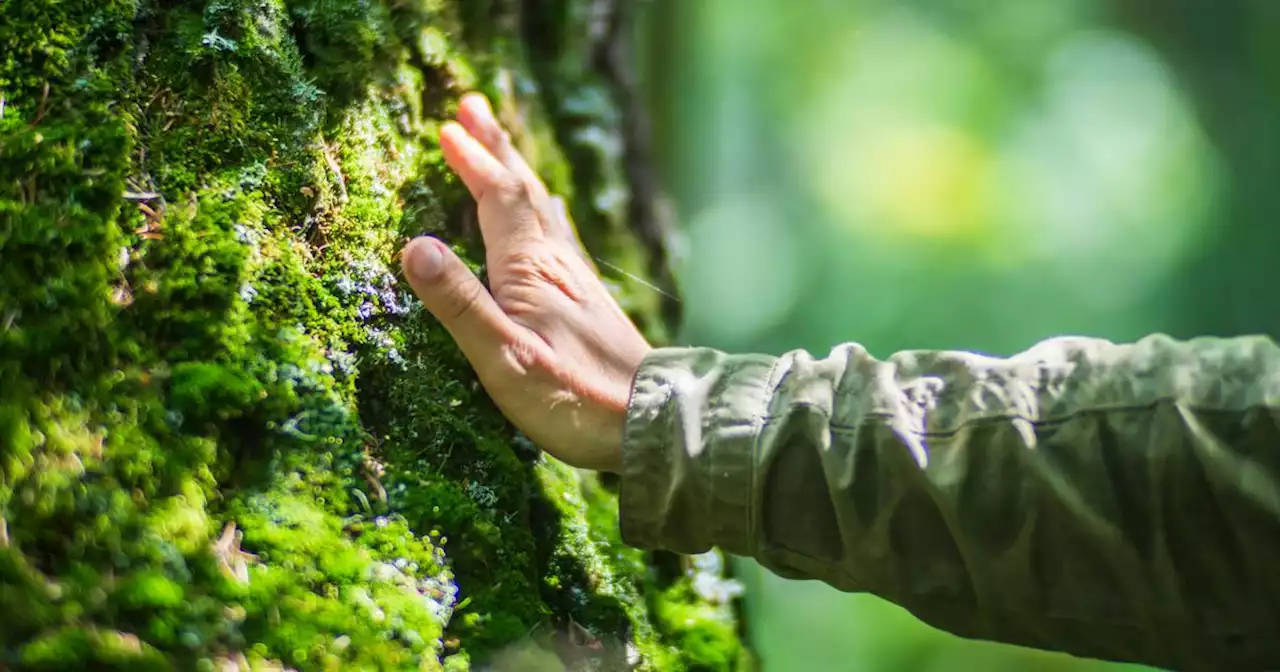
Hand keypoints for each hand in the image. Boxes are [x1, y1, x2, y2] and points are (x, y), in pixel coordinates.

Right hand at [401, 93, 651, 472]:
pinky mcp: (589, 301)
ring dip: (519, 174)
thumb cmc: (574, 397)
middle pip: (524, 191)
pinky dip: (542, 211)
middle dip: (498, 148)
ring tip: (505, 150)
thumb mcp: (504, 358)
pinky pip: (559, 236)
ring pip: (543, 210)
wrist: (652, 420)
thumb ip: (461, 304)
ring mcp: (578, 280)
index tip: (449, 128)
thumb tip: (415, 246)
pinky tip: (549, 219)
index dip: (474, 162)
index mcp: (531, 269)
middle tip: (474, 105)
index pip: (498, 199)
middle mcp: (558, 263)